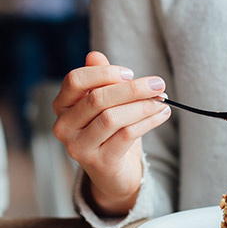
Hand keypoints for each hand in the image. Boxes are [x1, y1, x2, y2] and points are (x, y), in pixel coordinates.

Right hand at [53, 51, 170, 215]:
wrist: (114, 172)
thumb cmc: (110, 131)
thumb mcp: (106, 102)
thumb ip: (101, 79)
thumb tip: (95, 55)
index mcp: (62, 105)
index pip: (75, 80)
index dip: (105, 73)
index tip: (130, 73)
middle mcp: (64, 126)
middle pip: (98, 98)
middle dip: (133, 89)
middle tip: (158, 84)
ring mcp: (79, 147)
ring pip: (112, 118)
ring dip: (143, 106)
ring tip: (162, 101)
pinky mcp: (99, 162)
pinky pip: (126, 135)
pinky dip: (148, 122)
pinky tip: (161, 114)